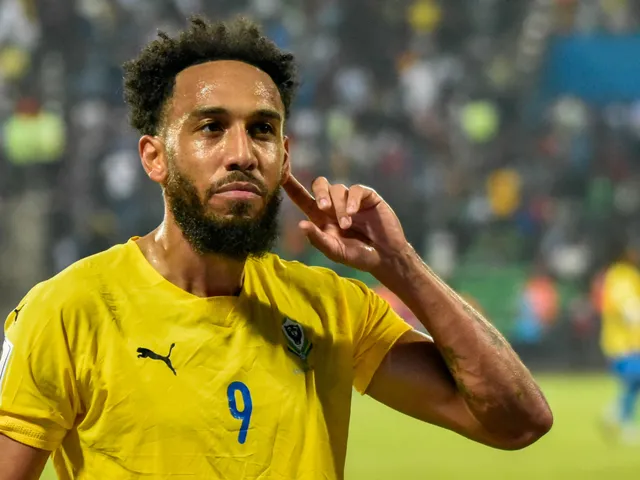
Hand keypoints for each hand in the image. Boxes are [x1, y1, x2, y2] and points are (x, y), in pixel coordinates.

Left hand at [282, 174, 408, 273]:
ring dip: (339, 206)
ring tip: (347, 225)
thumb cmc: (358, 256)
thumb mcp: (335, 251)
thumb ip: (318, 239)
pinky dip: (352, 200)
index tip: (281, 169)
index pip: (301, 196)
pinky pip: (356, 190)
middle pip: (319, 184)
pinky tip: (353, 213)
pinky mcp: (367, 197)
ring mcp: (350, 199)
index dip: (290, 183)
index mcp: (320, 217)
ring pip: (338, 188)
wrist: (385, 256)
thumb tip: (301, 224)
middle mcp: (333, 204)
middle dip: (320, 192)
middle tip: (324, 208)